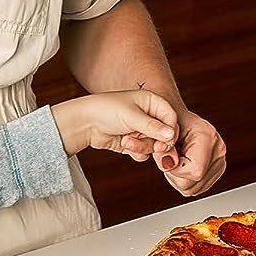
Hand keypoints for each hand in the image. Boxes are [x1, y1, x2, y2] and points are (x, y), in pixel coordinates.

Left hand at [51, 89, 177, 159]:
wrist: (84, 123)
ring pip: (155, 145)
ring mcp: (142, 130)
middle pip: (165, 134)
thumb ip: (153, 127)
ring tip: (127, 141)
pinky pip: (144, 153)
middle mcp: (149, 116)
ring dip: (142, 146)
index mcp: (152, 102)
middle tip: (154, 147)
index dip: (170, 130)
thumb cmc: (106, 110)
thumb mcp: (132, 116)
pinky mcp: (134, 142)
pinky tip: (124, 144)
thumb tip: (171, 135)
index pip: (171, 118)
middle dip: (157, 142)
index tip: (167, 140)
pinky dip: (136, 152)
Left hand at [160, 109, 225, 196]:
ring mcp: (220, 160)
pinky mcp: (217, 168)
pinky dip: (185, 180)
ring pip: (194, 189)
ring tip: (175, 160)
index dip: (175, 170)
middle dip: (175, 176)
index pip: (195, 171)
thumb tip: (167, 165)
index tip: (168, 157)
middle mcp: (218, 149)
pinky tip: (182, 165)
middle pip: (194, 184)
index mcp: (207, 137)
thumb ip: (162, 151)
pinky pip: (197, 188)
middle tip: (170, 158)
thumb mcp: (161, 134)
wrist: (177, 120)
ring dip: (179, 179)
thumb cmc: (168, 123)